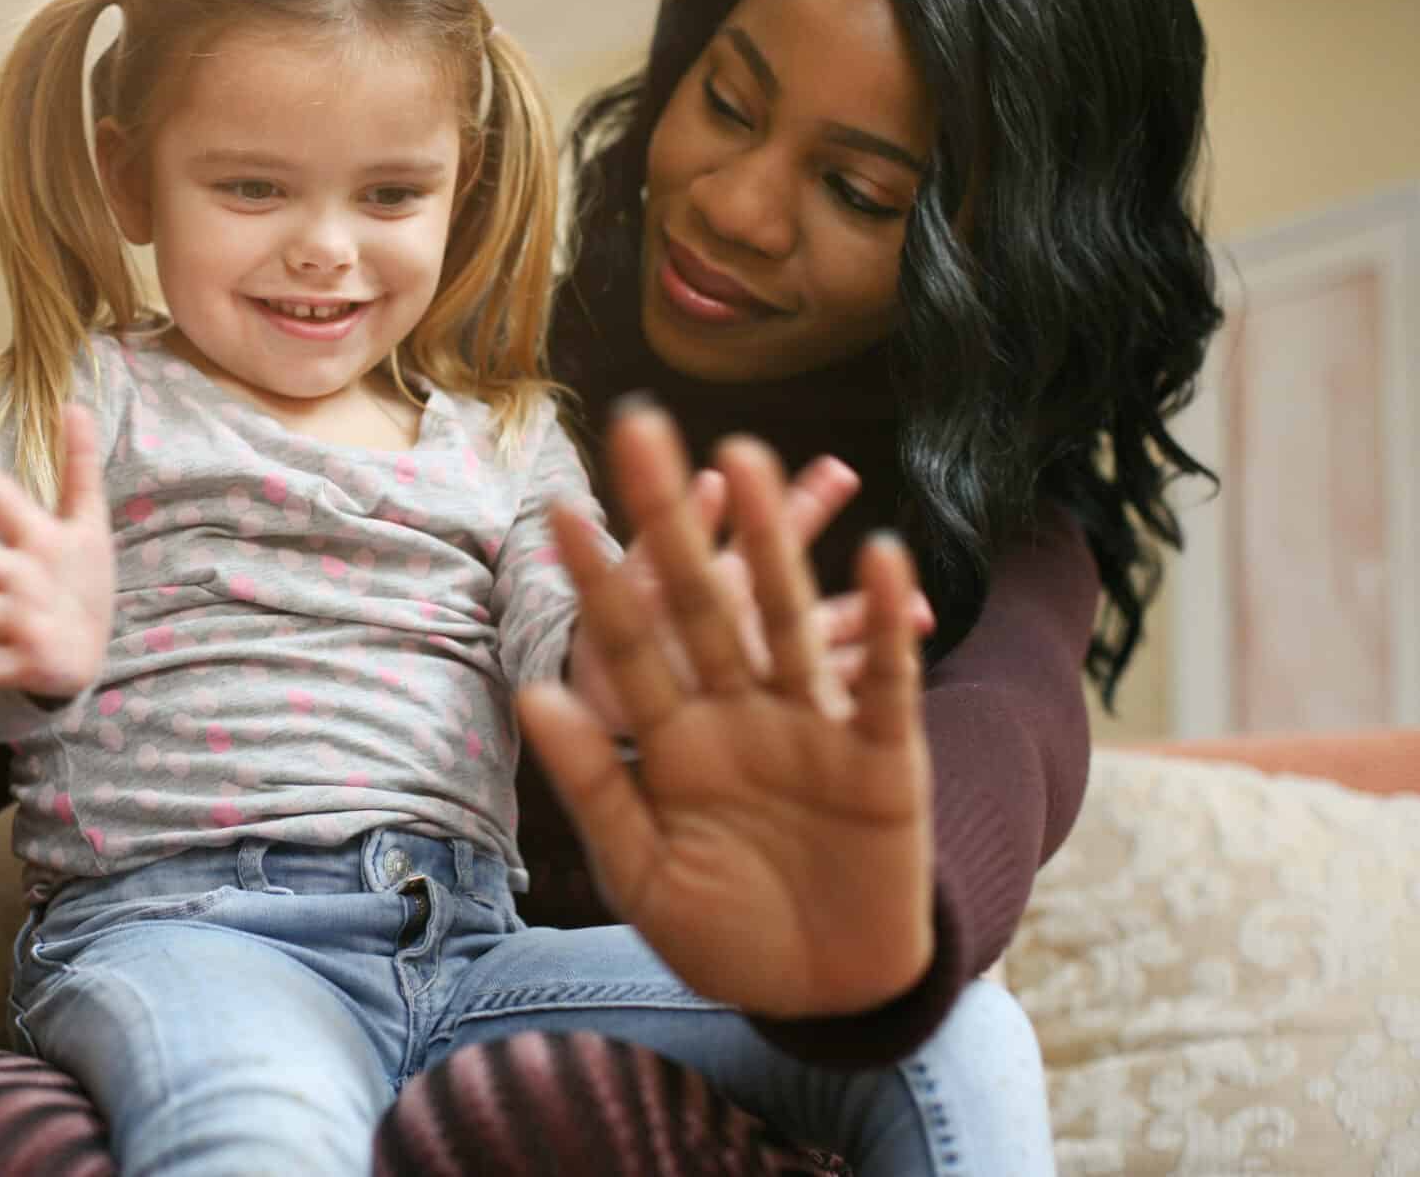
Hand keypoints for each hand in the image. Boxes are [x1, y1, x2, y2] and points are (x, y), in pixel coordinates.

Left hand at [519, 405, 933, 1018]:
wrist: (821, 992)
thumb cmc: (724, 930)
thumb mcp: (642, 871)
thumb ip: (596, 781)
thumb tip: (531, 692)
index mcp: (677, 739)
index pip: (629, 642)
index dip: (598, 578)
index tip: (560, 509)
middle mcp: (741, 713)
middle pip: (703, 600)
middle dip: (671, 520)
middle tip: (637, 426)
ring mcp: (813, 729)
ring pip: (787, 618)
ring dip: (773, 543)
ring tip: (747, 458)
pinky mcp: (886, 759)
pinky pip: (886, 682)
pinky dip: (887, 624)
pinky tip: (881, 552)